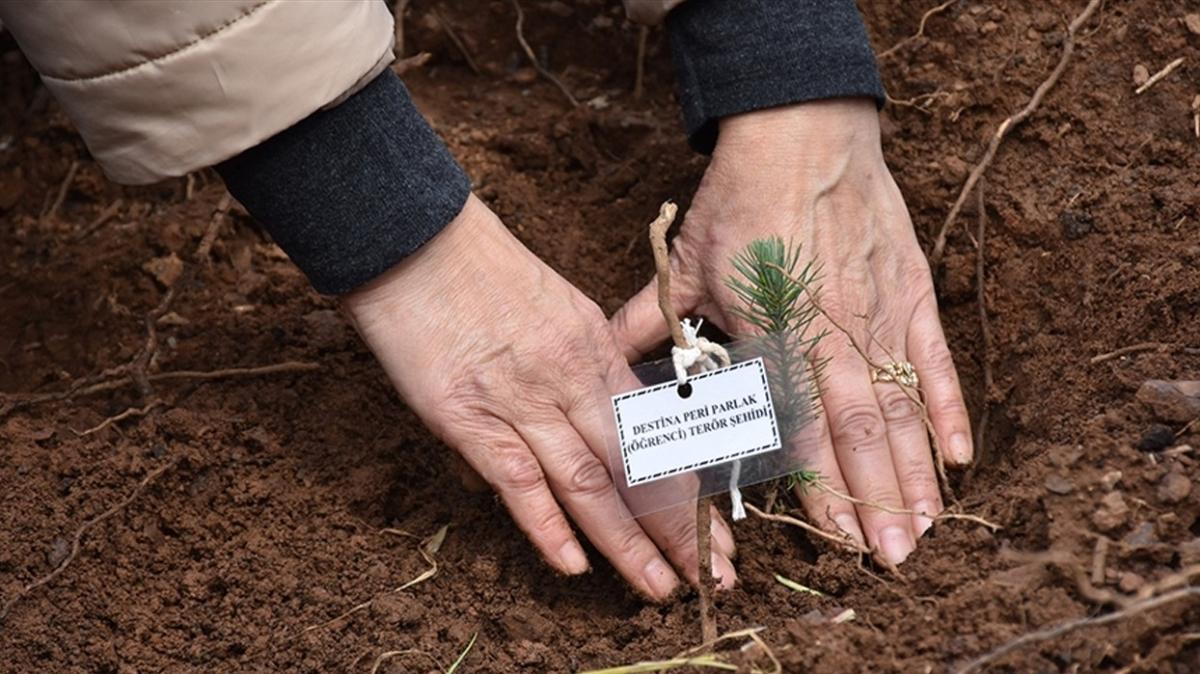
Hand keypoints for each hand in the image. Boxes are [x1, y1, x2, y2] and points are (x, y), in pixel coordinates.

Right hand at [342, 195, 735, 597]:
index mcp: (596, 349)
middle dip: (680, 529)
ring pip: (589, 484)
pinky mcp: (468, 418)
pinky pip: (517, 481)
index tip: (719, 532)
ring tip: (661, 588)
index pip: (658, 435)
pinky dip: (546, 526)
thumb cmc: (479, 267)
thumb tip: (601, 412)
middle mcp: (570, 380)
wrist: (412, 238)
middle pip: (638, 467)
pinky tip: (575, 565)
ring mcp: (521, 401)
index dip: (692, 488)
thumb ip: (583, 362)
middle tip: (715, 578)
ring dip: (627, 543)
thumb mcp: (555, 306)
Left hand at [610, 100, 972, 564]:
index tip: (835, 537)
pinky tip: (960, 456)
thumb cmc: (741, 199)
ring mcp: (878, 312)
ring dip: (916, 471)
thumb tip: (607, 357)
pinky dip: (948, 408)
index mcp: (771, 329)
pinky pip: (934, 359)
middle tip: (893, 560)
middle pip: (859, 429)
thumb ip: (651, 319)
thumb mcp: (685, 261)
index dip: (819, 485)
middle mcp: (830, 330)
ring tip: (928, 527)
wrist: (803, 130)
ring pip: (901, 405)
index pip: (797, 424)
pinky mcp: (911, 290)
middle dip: (877, 500)